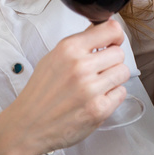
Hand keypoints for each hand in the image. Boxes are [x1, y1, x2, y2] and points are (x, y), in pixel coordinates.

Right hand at [0, 20, 129, 154]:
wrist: (29, 124)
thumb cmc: (40, 92)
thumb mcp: (52, 58)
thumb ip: (77, 44)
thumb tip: (100, 30)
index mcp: (68, 49)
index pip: (110, 30)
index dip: (116, 36)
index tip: (113, 41)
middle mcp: (81, 66)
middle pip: (119, 53)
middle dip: (112, 60)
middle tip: (100, 68)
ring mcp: (91, 89)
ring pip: (123, 72)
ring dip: (114, 78)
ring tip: (98, 84)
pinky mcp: (99, 109)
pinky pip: (121, 93)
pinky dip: (112, 95)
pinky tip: (97, 98)